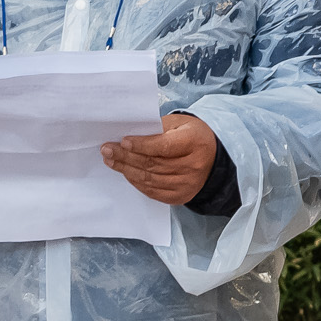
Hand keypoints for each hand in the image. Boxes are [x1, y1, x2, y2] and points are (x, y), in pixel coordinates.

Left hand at [102, 113, 217, 203]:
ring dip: (126, 169)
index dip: (142, 145)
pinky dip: (136, 182)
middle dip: (126, 157)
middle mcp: (193, 166)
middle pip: (153, 164)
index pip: (164, 146)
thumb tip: (129, 139)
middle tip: (107, 150)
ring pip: (150, 179)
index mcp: (194, 142)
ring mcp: (187, 184)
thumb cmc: (192, 136)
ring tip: (111, 160)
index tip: (122, 142)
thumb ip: (157, 129)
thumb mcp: (180, 124)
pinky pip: (153, 191)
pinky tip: (125, 172)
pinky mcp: (181, 196)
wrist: (213, 158)